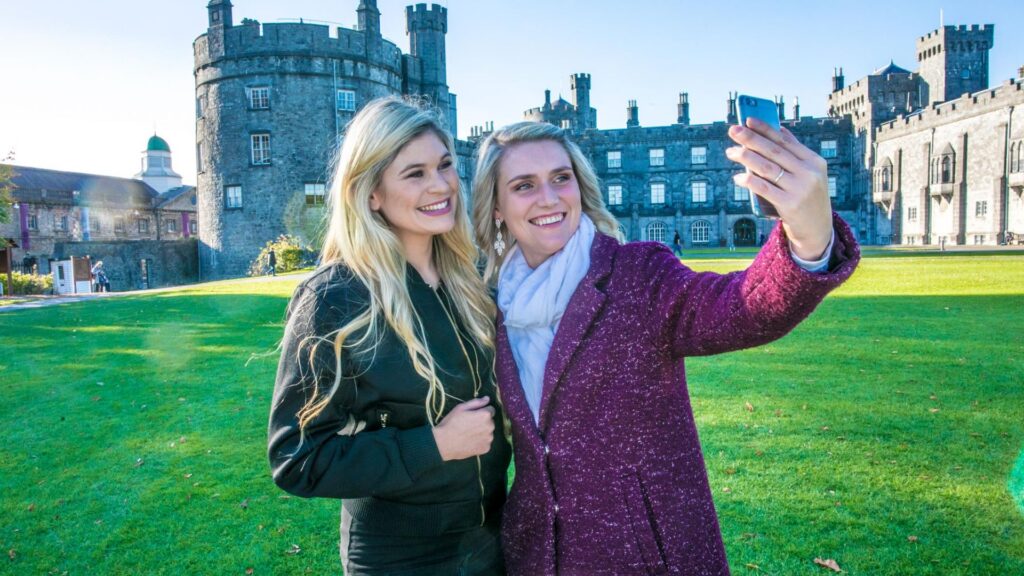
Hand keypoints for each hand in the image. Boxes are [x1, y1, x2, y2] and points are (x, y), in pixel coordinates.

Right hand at [432, 396, 494, 460]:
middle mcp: (490, 427)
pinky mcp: (486, 449)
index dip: (481, 411)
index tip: (473, 416)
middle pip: (490, 421)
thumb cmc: (451, 423)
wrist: (444, 443)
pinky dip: (480, 442)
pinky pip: (486, 442)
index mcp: (485, 415)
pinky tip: (470, 442)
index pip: (491, 409)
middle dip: (482, 422)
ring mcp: (489, 439)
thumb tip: (487, 399)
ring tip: (469, 434)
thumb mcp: (461, 408)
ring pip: (488, 432)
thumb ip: (476, 402)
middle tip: (469, 425)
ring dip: (482, 432)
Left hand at [726, 118, 832, 260]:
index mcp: (814, 161)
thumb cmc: (808, 198)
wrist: (817, 229)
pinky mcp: (790, 205)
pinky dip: (749, 181)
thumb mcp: (809, 173)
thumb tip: (778, 129)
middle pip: (774, 152)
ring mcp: (800, 189)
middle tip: (733, 131)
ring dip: (746, 157)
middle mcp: (809, 173)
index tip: (747, 120)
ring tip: (731, 151)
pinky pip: (764, 189)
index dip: (765, 129)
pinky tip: (738, 177)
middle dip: (751, 139)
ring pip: (767, 168)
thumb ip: (795, 152)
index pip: (786, 141)